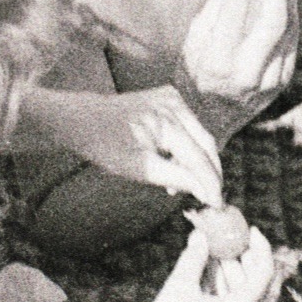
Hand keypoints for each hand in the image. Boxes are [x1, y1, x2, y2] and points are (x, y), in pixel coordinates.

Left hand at [51, 86, 224, 206]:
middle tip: (210, 199)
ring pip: (199, 135)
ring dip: (197, 161)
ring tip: (178, 186)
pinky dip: (187, 145)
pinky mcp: (169, 96)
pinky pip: (188, 126)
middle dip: (210, 173)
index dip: (211, 184)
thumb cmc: (106, 146)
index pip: (199, 158)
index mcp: (166, 121)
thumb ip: (175, 177)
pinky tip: (173, 164)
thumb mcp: (138, 168)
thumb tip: (206, 192)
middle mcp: (174, 104)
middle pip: (206, 144)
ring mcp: (172, 96)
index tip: (218, 205)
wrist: (83, 118)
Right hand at [127, 225, 274, 301]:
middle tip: (229, 239)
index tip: (251, 230)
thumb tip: (201, 235)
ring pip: (245, 298)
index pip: (264, 272)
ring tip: (211, 255)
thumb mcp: (179, 288)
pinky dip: (225, 292)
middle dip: (243, 259)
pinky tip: (205, 279)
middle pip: (257, 285)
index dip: (261, 247)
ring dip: (231, 275)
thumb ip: (194, 258)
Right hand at [178, 0, 298, 122]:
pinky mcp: (283, 81)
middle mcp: (248, 75)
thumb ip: (216, 7)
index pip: (234, 14)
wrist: (206, 121)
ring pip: (290, 30)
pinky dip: (291, 13)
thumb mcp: (193, 42)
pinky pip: (292, 41)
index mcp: (218, 64)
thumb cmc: (192, 75)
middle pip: (274, 22)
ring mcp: (270, 81)